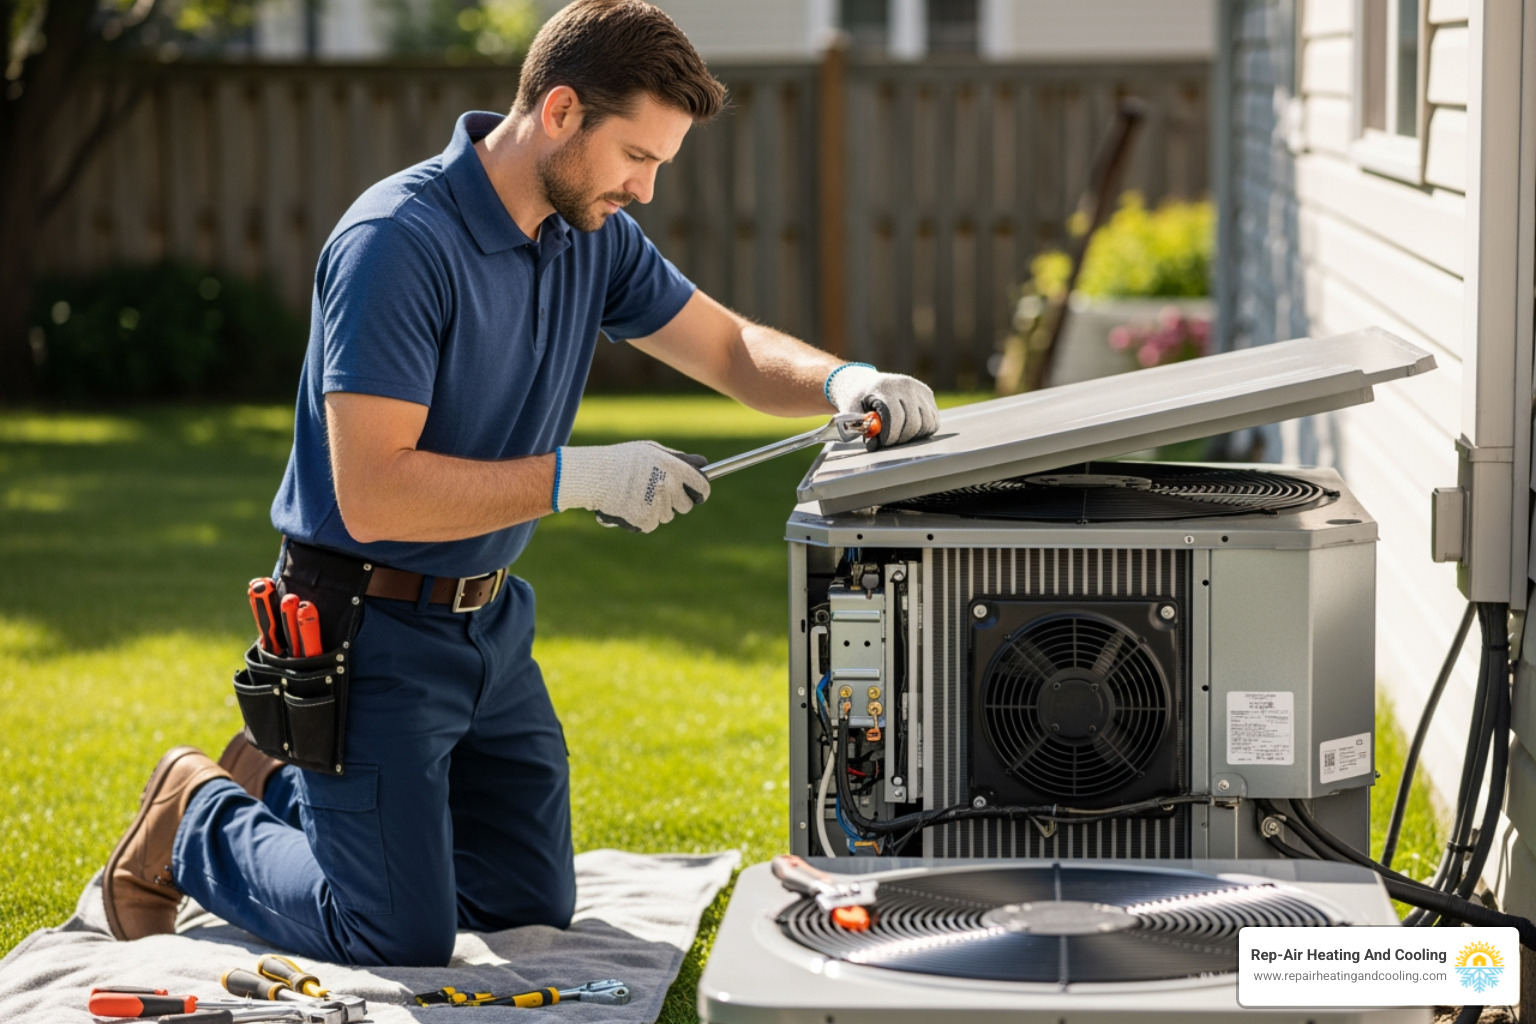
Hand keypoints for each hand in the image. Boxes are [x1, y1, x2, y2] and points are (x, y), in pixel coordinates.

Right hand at [554, 442, 710, 533]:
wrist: (595, 476)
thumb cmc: (622, 460)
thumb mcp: (652, 451)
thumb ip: (679, 458)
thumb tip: (703, 463)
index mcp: (675, 468)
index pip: (702, 486)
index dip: (700, 492)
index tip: (697, 495)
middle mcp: (670, 487)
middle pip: (685, 506)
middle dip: (675, 502)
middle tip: (658, 494)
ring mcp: (658, 505)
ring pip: (667, 516)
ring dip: (656, 510)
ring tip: (636, 495)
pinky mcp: (646, 520)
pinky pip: (650, 524)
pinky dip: (641, 519)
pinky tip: (628, 506)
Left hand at [825, 364, 938, 448]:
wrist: (865, 383)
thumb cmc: (857, 400)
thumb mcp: (852, 411)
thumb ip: (862, 428)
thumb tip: (874, 444)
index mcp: (884, 387)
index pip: (894, 417)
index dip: (889, 436)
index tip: (881, 442)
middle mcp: (905, 385)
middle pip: (912, 423)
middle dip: (900, 438)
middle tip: (888, 441)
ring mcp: (919, 388)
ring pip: (926, 424)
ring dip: (913, 436)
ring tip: (898, 435)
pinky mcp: (927, 394)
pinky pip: (933, 420)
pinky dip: (923, 430)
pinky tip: (909, 429)